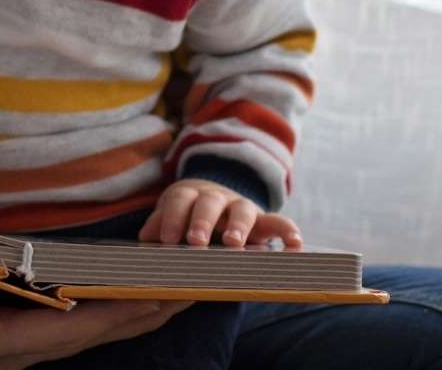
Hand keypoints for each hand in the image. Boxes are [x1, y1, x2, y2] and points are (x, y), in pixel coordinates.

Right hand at [0, 265, 191, 369]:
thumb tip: (17, 272)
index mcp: (3, 342)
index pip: (86, 324)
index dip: (134, 307)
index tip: (176, 290)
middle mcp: (15, 347)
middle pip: (96, 328)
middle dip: (147, 308)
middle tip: (194, 285)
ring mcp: (7, 341)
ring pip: (83, 324)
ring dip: (126, 305)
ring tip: (167, 285)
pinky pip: (59, 317)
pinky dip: (94, 302)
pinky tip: (109, 290)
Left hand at [138, 178, 302, 247]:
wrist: (214, 199)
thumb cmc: (187, 213)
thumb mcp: (171, 215)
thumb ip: (159, 225)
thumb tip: (145, 239)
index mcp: (190, 195)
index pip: (180, 200)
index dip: (171, 217)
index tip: (167, 240)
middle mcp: (217, 197)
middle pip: (210, 202)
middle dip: (202, 220)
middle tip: (195, 241)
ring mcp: (241, 207)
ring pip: (242, 209)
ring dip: (238, 225)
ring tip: (233, 243)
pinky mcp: (263, 220)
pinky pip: (279, 222)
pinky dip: (288, 231)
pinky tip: (295, 246)